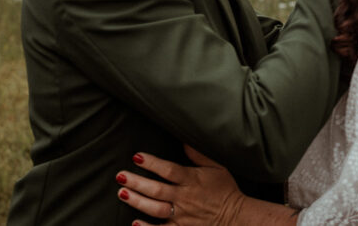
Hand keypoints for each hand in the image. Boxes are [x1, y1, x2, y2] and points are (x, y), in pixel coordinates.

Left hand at [116, 146, 243, 225]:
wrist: (236, 217)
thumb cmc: (225, 190)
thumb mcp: (216, 167)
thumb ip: (198, 155)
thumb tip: (184, 140)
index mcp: (192, 180)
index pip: (168, 170)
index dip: (152, 163)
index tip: (137, 156)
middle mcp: (185, 197)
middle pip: (157, 189)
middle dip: (137, 182)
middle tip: (121, 175)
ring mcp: (182, 215)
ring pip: (156, 208)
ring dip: (137, 201)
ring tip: (122, 193)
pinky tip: (135, 223)